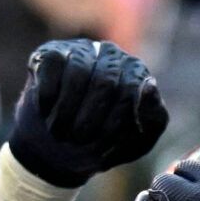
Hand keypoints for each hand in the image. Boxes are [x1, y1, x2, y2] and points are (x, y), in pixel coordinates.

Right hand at [7, 39, 167, 187]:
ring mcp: (81, 51)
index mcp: (136, 74)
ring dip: (66, 114)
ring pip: (77, 76)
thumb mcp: (135, 142)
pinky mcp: (51, 53)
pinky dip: (47, 102)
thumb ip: (153, 117)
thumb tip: (149, 85)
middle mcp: (111, 55)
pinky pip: (52, 74)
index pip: (131, 92)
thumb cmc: (101, 142)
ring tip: (60, 132)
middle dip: (90, 121)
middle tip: (78, 140)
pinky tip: (47, 113)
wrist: (57, 148)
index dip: (114, 124)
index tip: (102, 147)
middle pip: (105, 83)